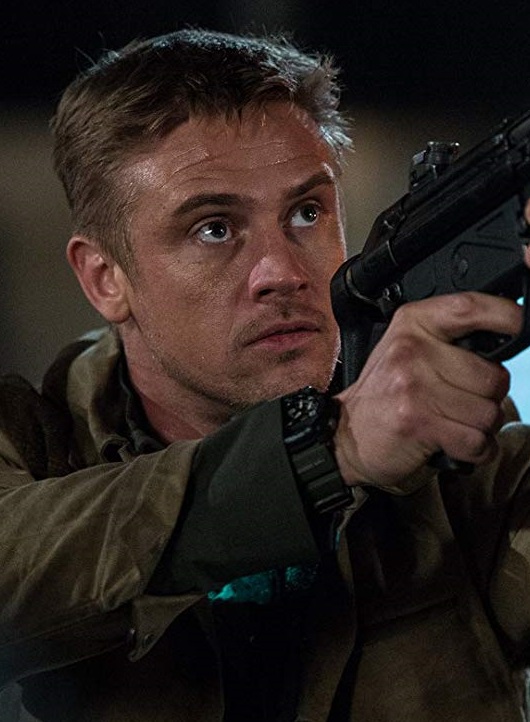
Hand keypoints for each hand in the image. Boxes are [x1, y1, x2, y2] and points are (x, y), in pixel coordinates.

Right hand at [332, 289, 523, 492]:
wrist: (346, 435)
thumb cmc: (384, 396)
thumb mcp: (408, 351)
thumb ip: (449, 341)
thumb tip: (505, 340)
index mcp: (413, 324)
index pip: (471, 307)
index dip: (506, 317)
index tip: (518, 327)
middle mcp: (413, 350)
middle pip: (494, 375)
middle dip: (488, 398)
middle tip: (460, 404)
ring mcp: (415, 386)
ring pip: (490, 413)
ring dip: (480, 429)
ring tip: (452, 424)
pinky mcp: (419, 422)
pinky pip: (477, 441)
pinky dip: (473, 451)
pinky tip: (452, 444)